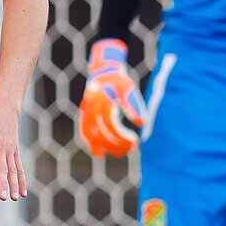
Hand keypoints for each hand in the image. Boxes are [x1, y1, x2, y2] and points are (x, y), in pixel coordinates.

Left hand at [0, 101, 26, 199]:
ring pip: (13, 170)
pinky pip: (20, 167)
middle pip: (2, 168)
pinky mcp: (15, 151)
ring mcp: (10, 150)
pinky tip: (23, 193)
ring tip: (14, 198)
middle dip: (2, 184)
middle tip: (3, 197)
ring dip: (15, 185)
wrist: (4, 108)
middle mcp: (1, 147)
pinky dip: (22, 180)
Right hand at [78, 38, 144, 157]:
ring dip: (105, 147)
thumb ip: (134, 106)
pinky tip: (99, 154)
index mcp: (102, 100)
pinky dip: (90, 144)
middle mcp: (91, 107)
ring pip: (91, 135)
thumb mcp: (129, 89)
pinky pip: (84, 132)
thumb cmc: (119, 80)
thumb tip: (142, 123)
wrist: (103, 71)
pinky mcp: (84, 115)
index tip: (135, 141)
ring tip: (119, 154)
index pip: (111, 124)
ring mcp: (85, 111)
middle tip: (132, 149)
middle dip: (116, 144)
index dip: (122, 136)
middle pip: (101, 132)